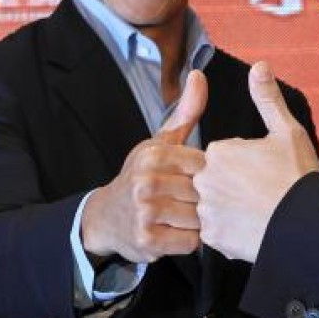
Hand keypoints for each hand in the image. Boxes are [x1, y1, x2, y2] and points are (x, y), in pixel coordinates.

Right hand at [81, 70, 208, 262]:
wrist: (107, 216)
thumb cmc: (143, 175)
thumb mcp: (161, 142)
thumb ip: (186, 112)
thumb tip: (200, 75)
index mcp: (154, 154)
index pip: (206, 166)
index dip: (211, 177)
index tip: (203, 180)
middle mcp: (147, 181)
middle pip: (203, 193)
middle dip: (206, 201)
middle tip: (197, 202)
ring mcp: (145, 212)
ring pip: (199, 219)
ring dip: (200, 222)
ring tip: (189, 216)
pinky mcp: (147, 240)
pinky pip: (190, 242)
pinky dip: (191, 240)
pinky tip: (181, 232)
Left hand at [194, 61, 318, 261]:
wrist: (307, 225)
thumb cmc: (298, 177)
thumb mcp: (287, 131)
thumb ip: (267, 98)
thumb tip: (259, 65)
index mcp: (219, 153)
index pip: (221, 156)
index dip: (244, 164)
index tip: (265, 173)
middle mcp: (205, 181)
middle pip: (212, 180)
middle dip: (232, 186)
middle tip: (263, 194)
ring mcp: (207, 212)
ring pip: (212, 207)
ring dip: (229, 209)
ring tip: (259, 213)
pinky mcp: (213, 240)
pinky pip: (216, 232)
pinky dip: (232, 231)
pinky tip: (255, 228)